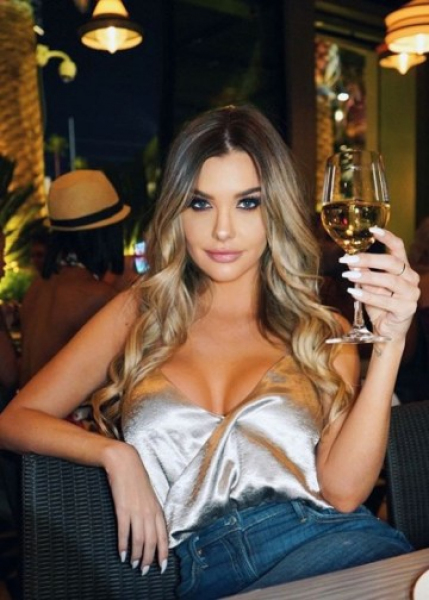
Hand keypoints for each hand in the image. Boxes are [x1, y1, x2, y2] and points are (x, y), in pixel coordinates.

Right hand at [103, 441, 167, 574]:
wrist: (125, 463)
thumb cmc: (136, 479)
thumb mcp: (149, 496)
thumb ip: (151, 512)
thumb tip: (152, 529)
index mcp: (157, 509)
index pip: (163, 536)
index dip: (163, 552)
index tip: (162, 566)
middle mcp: (149, 512)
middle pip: (152, 541)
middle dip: (149, 559)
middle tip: (145, 571)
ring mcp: (136, 511)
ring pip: (139, 540)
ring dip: (137, 555)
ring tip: (134, 565)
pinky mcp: (123, 509)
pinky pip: (124, 532)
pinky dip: (123, 545)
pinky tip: (122, 554)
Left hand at [340, 227, 419, 341]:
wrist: (386, 331)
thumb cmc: (378, 305)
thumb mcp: (368, 286)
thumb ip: (362, 272)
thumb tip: (349, 259)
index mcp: (403, 269)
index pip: (399, 248)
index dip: (387, 237)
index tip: (372, 229)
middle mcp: (411, 279)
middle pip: (392, 263)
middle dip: (368, 259)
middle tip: (348, 259)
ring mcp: (411, 294)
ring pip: (389, 280)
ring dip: (366, 276)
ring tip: (348, 275)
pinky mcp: (407, 309)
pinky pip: (386, 300)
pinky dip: (367, 295)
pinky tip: (353, 292)